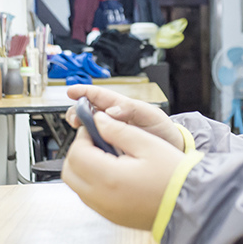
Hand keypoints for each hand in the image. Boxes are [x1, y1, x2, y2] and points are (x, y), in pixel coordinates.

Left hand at [61, 108, 184, 229]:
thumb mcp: (147, 144)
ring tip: (107, 154)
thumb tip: (99, 120)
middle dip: (78, 151)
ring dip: (83, 166)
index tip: (95, 126)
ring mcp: (104, 209)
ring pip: (76, 184)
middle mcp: (101, 197)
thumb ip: (118, 130)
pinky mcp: (110, 216)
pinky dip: (91, 181)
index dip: (83, 135)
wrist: (188, 205)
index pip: (77, 153)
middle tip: (97, 139)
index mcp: (108, 177)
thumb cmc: (173, 175)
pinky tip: (113, 171)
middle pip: (69, 170)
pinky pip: (88, 196)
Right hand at [65, 85, 183, 150]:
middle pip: (87, 112)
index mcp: (121, 107)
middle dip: (76, 113)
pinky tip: (88, 150)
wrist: (171, 152)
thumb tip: (111, 110)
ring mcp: (109, 134)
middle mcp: (111, 119)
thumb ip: (131, 110)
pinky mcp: (109, 150)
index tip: (71, 91)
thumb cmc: (162, 130)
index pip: (99, 96)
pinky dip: (88, 146)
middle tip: (75, 119)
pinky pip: (94, 146)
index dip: (83, 92)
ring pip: (88, 129)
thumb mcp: (151, 115)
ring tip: (81, 134)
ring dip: (81, 130)